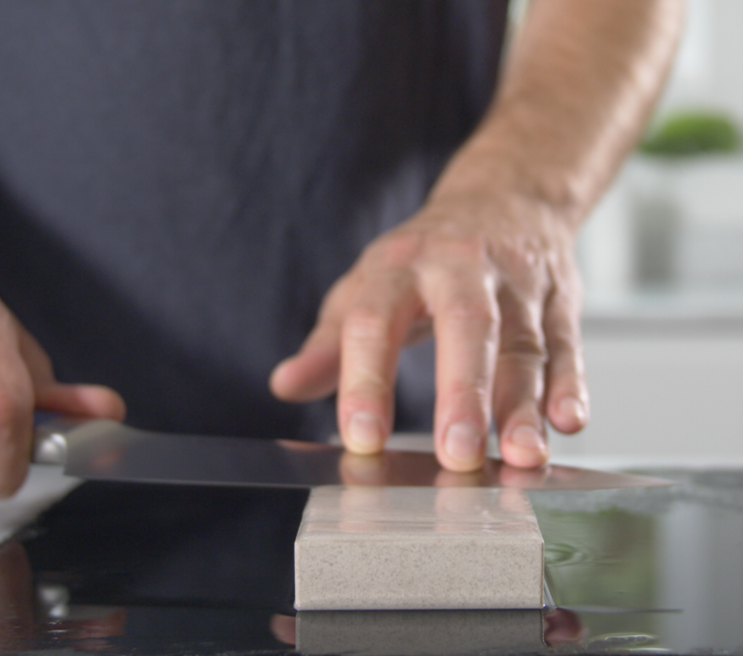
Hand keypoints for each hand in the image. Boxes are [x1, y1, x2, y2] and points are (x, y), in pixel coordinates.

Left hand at [271, 191, 587, 470]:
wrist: (504, 197)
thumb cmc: (421, 261)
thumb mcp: (364, 289)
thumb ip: (328, 344)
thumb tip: (284, 386)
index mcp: (398, 266)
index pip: (375, 322)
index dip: (365, 381)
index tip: (362, 437)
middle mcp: (460, 268)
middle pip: (466, 326)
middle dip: (463, 392)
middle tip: (456, 453)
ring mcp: (516, 283)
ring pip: (524, 343)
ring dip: (524, 403)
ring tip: (520, 454)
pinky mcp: (559, 300)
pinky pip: (567, 343)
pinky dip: (570, 384)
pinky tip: (568, 422)